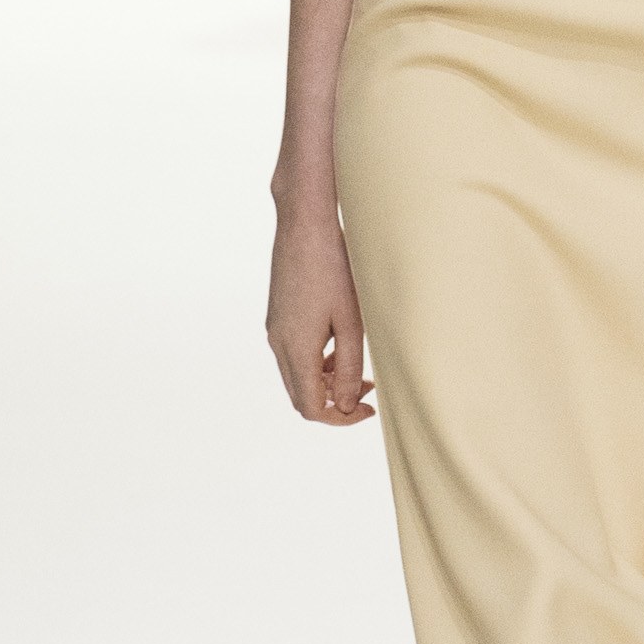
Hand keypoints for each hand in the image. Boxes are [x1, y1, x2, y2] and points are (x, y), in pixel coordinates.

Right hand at [266, 204, 373, 423]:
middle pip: (301, 397)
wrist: (305, 225)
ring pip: (297, 377)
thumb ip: (351, 369)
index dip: (341, 419)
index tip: (370, 409)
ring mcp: (274, 330)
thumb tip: (349, 405)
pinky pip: (294, 355)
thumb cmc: (334, 268)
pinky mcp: (277, 317)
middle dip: (335, 403)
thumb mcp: (352, 323)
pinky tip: (341, 348)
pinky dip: (317, 363)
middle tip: (369, 393)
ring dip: (327, 383)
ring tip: (360, 370)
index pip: (311, 408)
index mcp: (295, 349)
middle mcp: (278, 344)